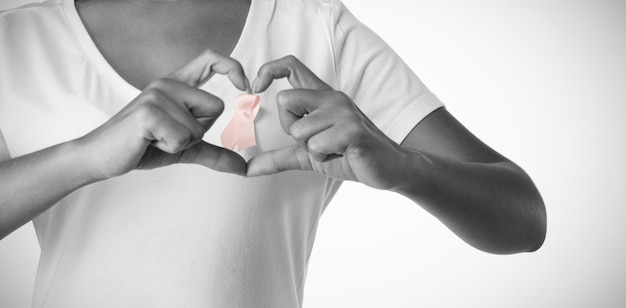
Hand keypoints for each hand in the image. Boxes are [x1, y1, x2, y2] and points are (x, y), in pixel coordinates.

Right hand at [78, 50, 249, 179]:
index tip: (245, 86)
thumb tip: (243, 167)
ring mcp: (157, 95)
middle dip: (199, 132)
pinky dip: (170, 149)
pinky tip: (149, 143)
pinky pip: (184, 139)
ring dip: (181, 144)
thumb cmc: (141, 146)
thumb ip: (214, 153)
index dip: (232, 67)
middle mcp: (167, 83)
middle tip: (168, 135)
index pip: (210, 59)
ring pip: (200, 128)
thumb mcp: (184, 148)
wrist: (101, 156)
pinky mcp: (148, 113)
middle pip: (216, 108)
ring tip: (155, 139)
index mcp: (176, 84)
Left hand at [246, 56, 406, 189]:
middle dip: (292, 129)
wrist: (388, 167)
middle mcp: (332, 97)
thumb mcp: (308, 154)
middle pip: (285, 100)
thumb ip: (278, 156)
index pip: (291, 65)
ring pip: (299, 130)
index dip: (268, 70)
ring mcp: (343, 111)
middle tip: (314, 141)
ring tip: (334, 148)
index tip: (254, 88)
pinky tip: (343, 153)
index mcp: (322, 96)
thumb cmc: (349, 155)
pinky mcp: (352, 130)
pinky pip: (316, 146)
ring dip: (312, 149)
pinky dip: (325, 156)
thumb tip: (247, 168)